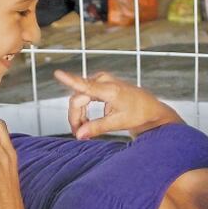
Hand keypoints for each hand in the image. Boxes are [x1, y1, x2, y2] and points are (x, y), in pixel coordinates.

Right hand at [55, 69, 179, 139]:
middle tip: (79, 134)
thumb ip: (97, 128)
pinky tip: (87, 122)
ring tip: (84, 130)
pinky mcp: (100, 86)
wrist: (150, 109)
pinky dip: (83, 111)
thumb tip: (79, 135)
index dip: (70, 80)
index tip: (57, 73)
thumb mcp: (118, 123)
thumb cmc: (139, 113)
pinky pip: (84, 97)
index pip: (85, 85)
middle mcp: (104, 82)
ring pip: (79, 99)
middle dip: (75, 117)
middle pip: (78, 99)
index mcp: (110, 90)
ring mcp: (102, 82)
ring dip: (79, 115)